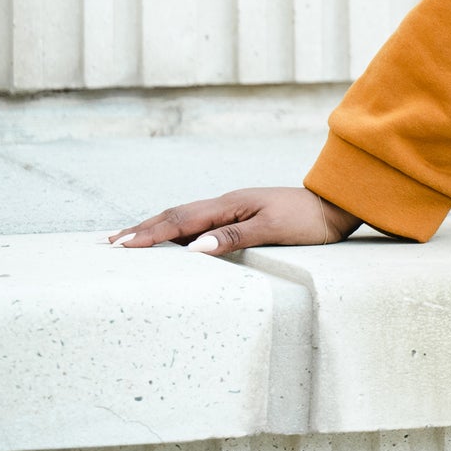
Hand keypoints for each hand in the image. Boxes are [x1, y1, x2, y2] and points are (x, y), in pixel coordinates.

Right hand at [107, 186, 364, 253]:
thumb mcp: (275, 229)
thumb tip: (195, 247)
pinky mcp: (243, 215)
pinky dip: (178, 229)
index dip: (151, 234)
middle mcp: (228, 203)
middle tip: (112, 243)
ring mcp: (234, 208)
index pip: (182, 221)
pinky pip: (200, 222)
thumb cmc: (310, 220)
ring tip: (131, 239)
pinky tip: (173, 238)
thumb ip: (235, 236)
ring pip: (186, 218)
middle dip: (144, 229)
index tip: (122, 246)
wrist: (338, 206)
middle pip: (177, 215)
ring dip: (157, 227)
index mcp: (231, 204)